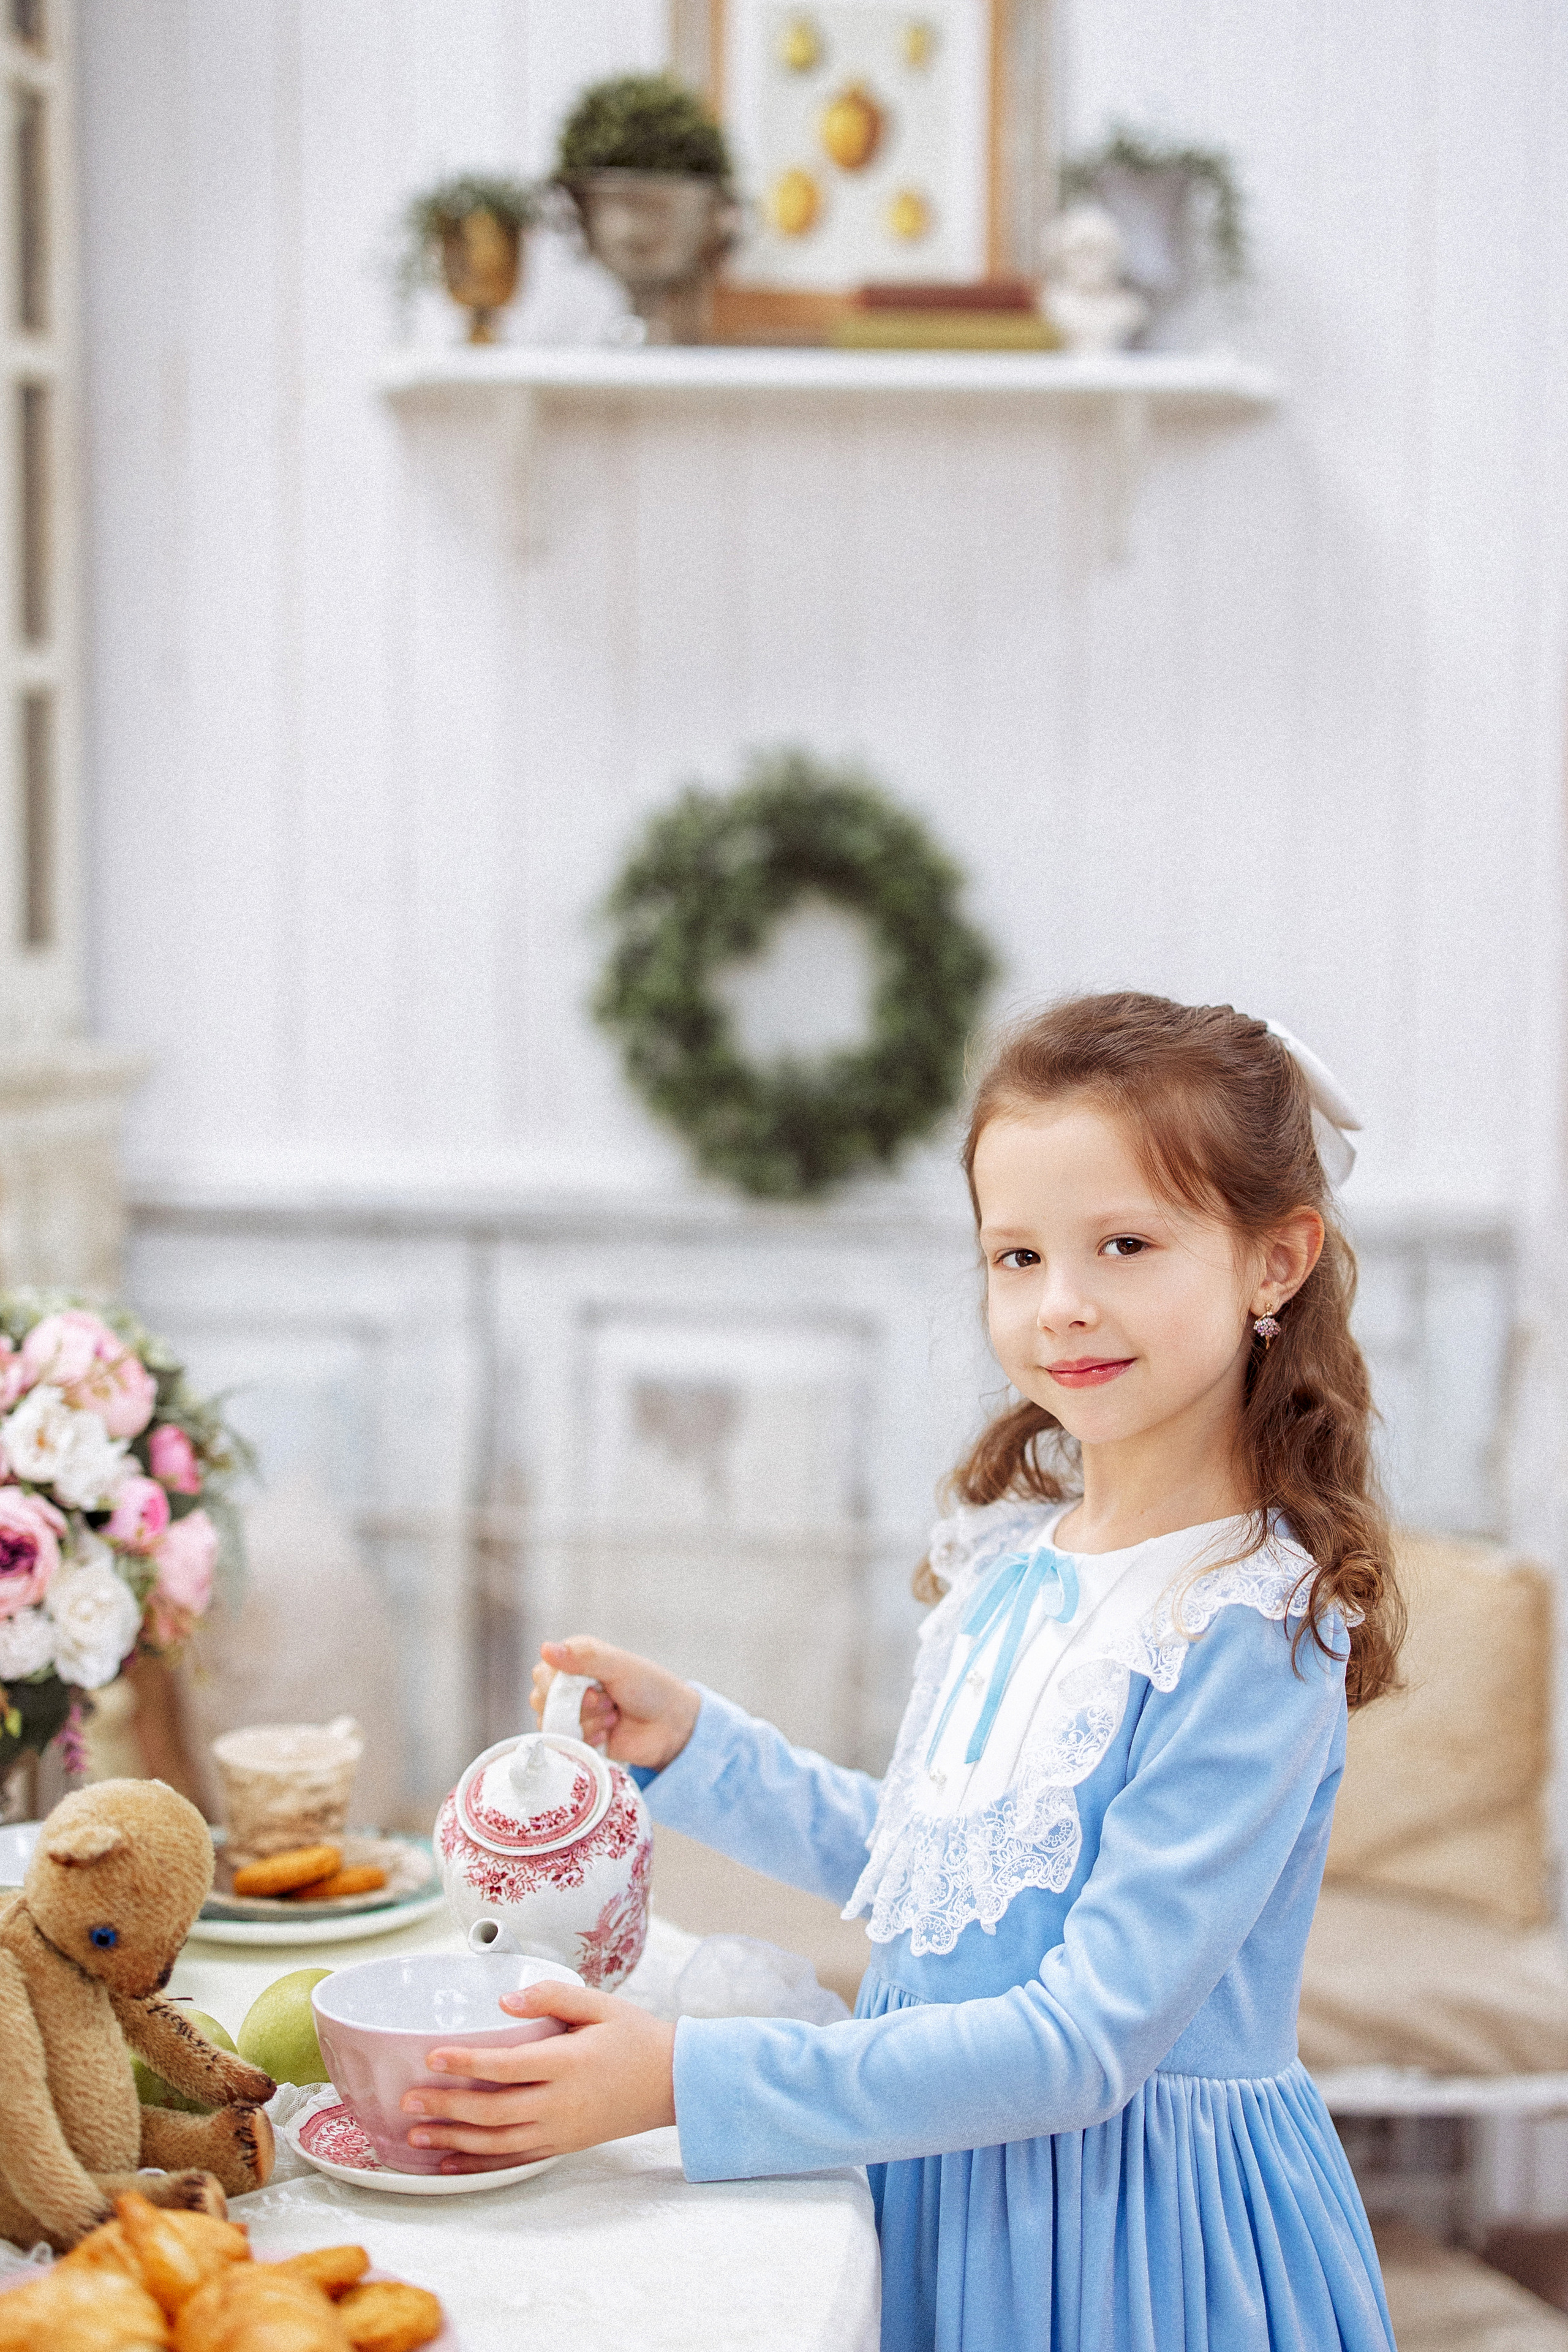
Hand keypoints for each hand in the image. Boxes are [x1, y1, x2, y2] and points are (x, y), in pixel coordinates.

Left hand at [401, 1981, 676, 2170]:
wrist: (674, 2083)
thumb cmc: (636, 2038)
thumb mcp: (600, 2004)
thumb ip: (552, 1996)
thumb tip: (505, 2000)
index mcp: (569, 2063)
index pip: (507, 2066)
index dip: (467, 2063)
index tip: (433, 2056)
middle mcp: (561, 2103)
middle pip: (493, 2111)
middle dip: (447, 2106)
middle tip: (408, 2099)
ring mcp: (560, 2130)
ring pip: (497, 2143)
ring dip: (453, 2139)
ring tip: (416, 2133)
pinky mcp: (562, 2146)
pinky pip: (513, 2160)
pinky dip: (478, 2165)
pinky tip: (449, 2163)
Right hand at [530, 1635, 698, 1770]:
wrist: (672, 1727)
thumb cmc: (650, 1688)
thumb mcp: (619, 1666)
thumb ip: (583, 1656)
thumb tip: (545, 1648)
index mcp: (577, 1661)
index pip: (542, 1672)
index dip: (559, 1684)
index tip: (591, 1686)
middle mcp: (571, 1686)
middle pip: (542, 1700)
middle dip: (578, 1705)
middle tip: (606, 1701)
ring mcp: (574, 1714)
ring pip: (553, 1723)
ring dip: (587, 1721)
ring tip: (613, 1716)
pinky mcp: (580, 1739)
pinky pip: (565, 1743)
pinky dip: (588, 1739)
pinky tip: (608, 1733)